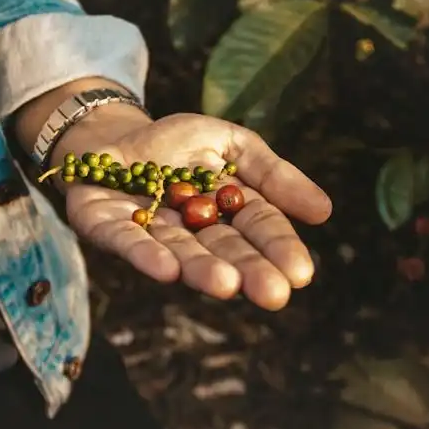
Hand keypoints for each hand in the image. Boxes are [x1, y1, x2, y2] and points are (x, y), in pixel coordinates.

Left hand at [57, 113, 331, 310]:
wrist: (112, 133)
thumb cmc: (177, 144)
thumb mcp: (234, 144)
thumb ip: (273, 175)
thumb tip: (324, 211)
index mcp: (225, 212)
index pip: (258, 229)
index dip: (278, 249)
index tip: (300, 274)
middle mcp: (189, 230)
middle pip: (222, 249)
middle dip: (247, 270)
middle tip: (272, 294)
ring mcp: (147, 229)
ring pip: (178, 251)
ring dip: (201, 269)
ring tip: (226, 284)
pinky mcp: (104, 224)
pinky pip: (125, 240)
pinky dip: (145, 254)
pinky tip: (166, 269)